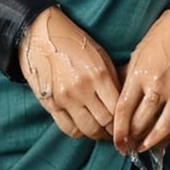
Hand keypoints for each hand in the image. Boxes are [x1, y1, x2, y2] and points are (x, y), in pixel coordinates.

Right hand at [18, 6, 120, 140]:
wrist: (41, 35)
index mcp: (98, 74)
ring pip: (87, 130)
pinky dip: (79, 132)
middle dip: (113, 131)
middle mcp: (82, 89)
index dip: (125, 120)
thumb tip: (122, 103)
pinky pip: (69, 129)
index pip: (117, 109)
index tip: (127, 123)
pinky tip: (84, 127)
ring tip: (102, 132)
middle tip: (117, 132)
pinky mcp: (51, 104)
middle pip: (104, 123)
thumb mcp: (100, 55)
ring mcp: (65, 98)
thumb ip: (112, 80)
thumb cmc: (73, 42)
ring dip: (97, 134)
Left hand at [113, 10, 169, 154]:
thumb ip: (126, 79)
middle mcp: (160, 85)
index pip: (125, 110)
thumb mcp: (136, 55)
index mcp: (141, 73)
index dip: (119, 130)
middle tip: (127, 145)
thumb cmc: (160, 39)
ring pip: (163, 130)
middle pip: (141, 123)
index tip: (117, 142)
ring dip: (151, 143)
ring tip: (143, 147)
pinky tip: (166, 140)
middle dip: (132, 138)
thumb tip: (115, 103)